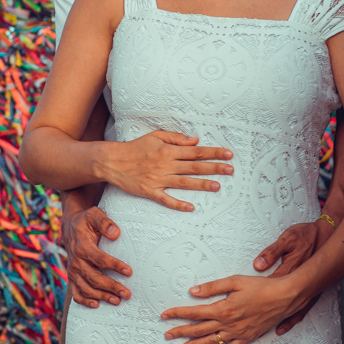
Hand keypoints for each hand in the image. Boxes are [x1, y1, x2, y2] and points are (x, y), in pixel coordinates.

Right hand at [61, 206, 131, 307]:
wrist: (70, 226)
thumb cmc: (86, 221)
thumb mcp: (94, 214)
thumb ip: (104, 222)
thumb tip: (116, 233)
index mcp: (82, 247)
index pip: (100, 259)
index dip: (115, 266)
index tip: (129, 271)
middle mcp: (76, 261)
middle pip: (94, 278)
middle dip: (111, 287)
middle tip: (127, 293)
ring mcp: (73, 271)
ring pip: (86, 288)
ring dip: (102, 296)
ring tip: (118, 301)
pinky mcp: (72, 277)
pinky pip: (76, 293)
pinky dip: (84, 301)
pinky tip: (97, 305)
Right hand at [98, 131, 232, 211]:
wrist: (113, 161)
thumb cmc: (135, 147)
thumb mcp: (155, 136)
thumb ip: (176, 138)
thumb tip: (195, 140)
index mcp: (168, 150)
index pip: (196, 151)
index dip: (213, 152)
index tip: (228, 154)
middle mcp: (166, 165)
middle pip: (194, 166)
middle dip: (214, 168)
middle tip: (230, 170)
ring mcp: (158, 179)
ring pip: (184, 182)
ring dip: (202, 184)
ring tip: (218, 186)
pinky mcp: (150, 191)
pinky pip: (166, 199)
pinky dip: (178, 204)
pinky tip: (191, 207)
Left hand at [161, 274, 306, 343]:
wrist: (283, 297)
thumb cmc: (261, 287)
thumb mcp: (235, 281)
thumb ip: (212, 287)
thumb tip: (194, 291)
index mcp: (223, 308)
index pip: (195, 312)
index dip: (178, 314)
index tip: (166, 315)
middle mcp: (228, 323)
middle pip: (199, 329)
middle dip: (181, 332)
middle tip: (167, 335)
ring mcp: (237, 333)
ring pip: (211, 341)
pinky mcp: (246, 337)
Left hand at [253, 219, 334, 333]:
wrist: (327, 237)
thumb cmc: (306, 236)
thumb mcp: (288, 239)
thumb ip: (272, 252)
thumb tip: (259, 264)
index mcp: (286, 271)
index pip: (265, 287)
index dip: (251, 296)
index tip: (239, 303)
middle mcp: (294, 284)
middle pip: (272, 301)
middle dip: (257, 311)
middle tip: (242, 319)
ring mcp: (303, 291)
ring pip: (285, 310)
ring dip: (271, 320)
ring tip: (256, 329)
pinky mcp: (309, 293)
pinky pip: (299, 313)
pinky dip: (289, 322)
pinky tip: (280, 329)